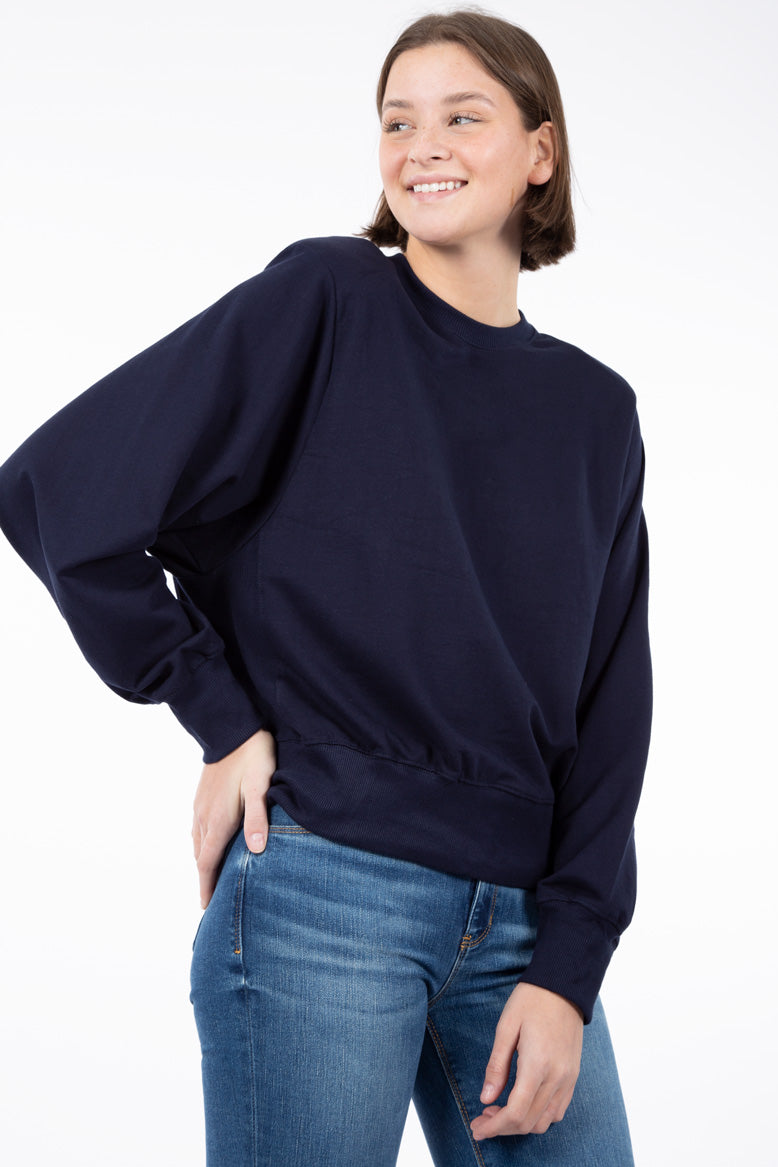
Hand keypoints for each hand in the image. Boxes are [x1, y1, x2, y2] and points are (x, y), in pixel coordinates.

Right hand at [191, 728, 276, 907]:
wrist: (231, 728)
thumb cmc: (252, 757)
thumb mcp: (260, 787)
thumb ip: (257, 818)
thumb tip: (255, 851)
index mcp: (218, 821)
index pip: (208, 863)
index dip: (208, 886)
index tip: (207, 908)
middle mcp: (204, 818)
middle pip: (201, 858)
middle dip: (206, 880)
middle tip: (212, 901)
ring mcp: (200, 807)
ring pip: (198, 844)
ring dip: (203, 863)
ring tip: (212, 879)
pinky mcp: (201, 797)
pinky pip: (197, 829)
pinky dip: (202, 845)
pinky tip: (209, 845)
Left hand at [470, 981, 583, 1140]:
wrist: (563, 985)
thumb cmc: (531, 1001)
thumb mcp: (506, 1027)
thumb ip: (497, 1066)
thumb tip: (486, 1098)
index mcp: (537, 1065)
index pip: (515, 1112)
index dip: (494, 1127)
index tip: (476, 1127)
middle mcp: (557, 1077)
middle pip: (529, 1122)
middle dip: (502, 1128)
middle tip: (481, 1120)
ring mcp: (568, 1078)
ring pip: (545, 1121)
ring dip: (520, 1124)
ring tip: (498, 1112)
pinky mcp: (573, 1076)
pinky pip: (558, 1110)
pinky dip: (538, 1116)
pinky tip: (522, 1104)